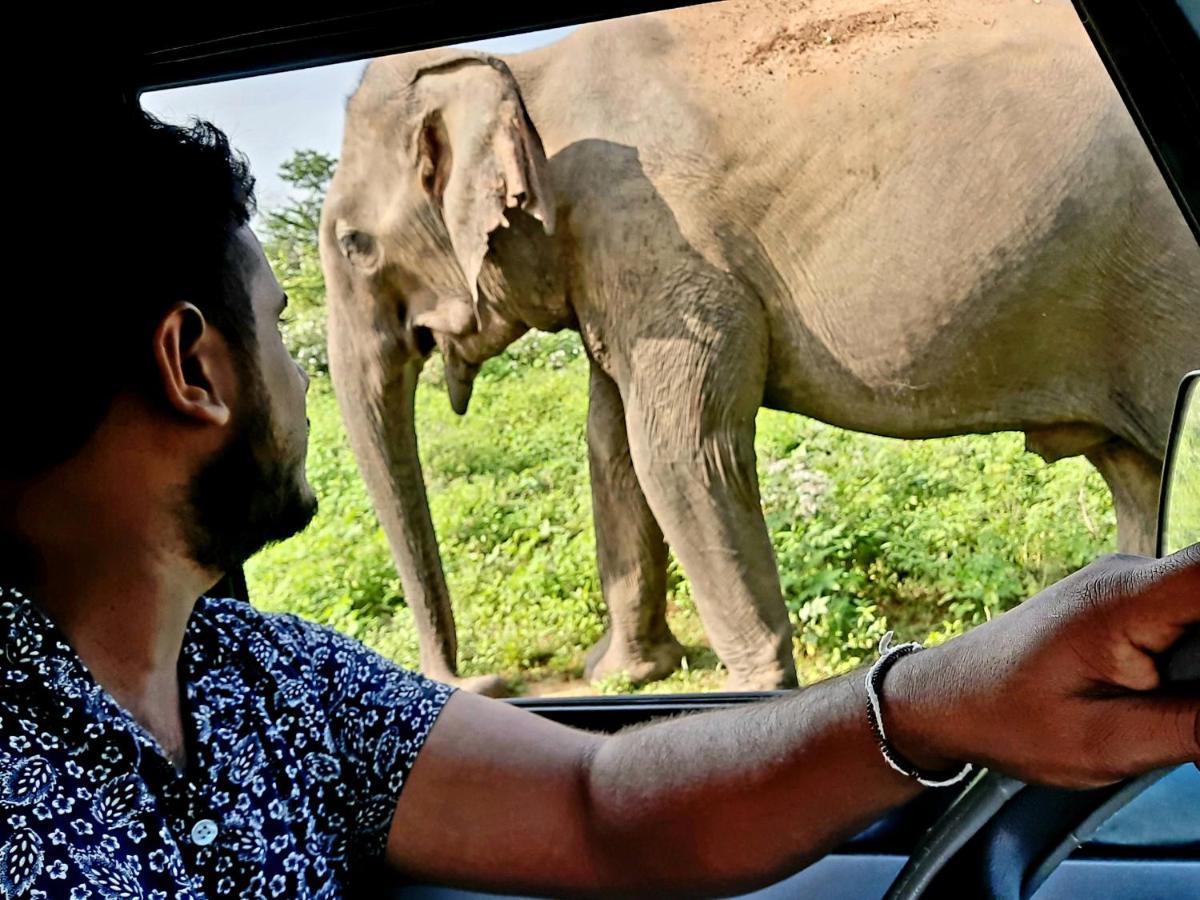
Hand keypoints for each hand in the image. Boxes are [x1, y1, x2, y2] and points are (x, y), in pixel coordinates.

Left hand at [888, 544, 1198, 787]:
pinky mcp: (1128, 602)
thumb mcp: (1107, 743)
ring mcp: (1129, 584)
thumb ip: (1197, 726)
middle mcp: (1131, 576)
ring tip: (1161, 706)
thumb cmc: (1006, 718)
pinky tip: (1170, 698)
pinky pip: (1188, 616)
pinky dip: (1193, 659)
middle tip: (1177, 709)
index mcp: (1124, 601)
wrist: (945, 698)